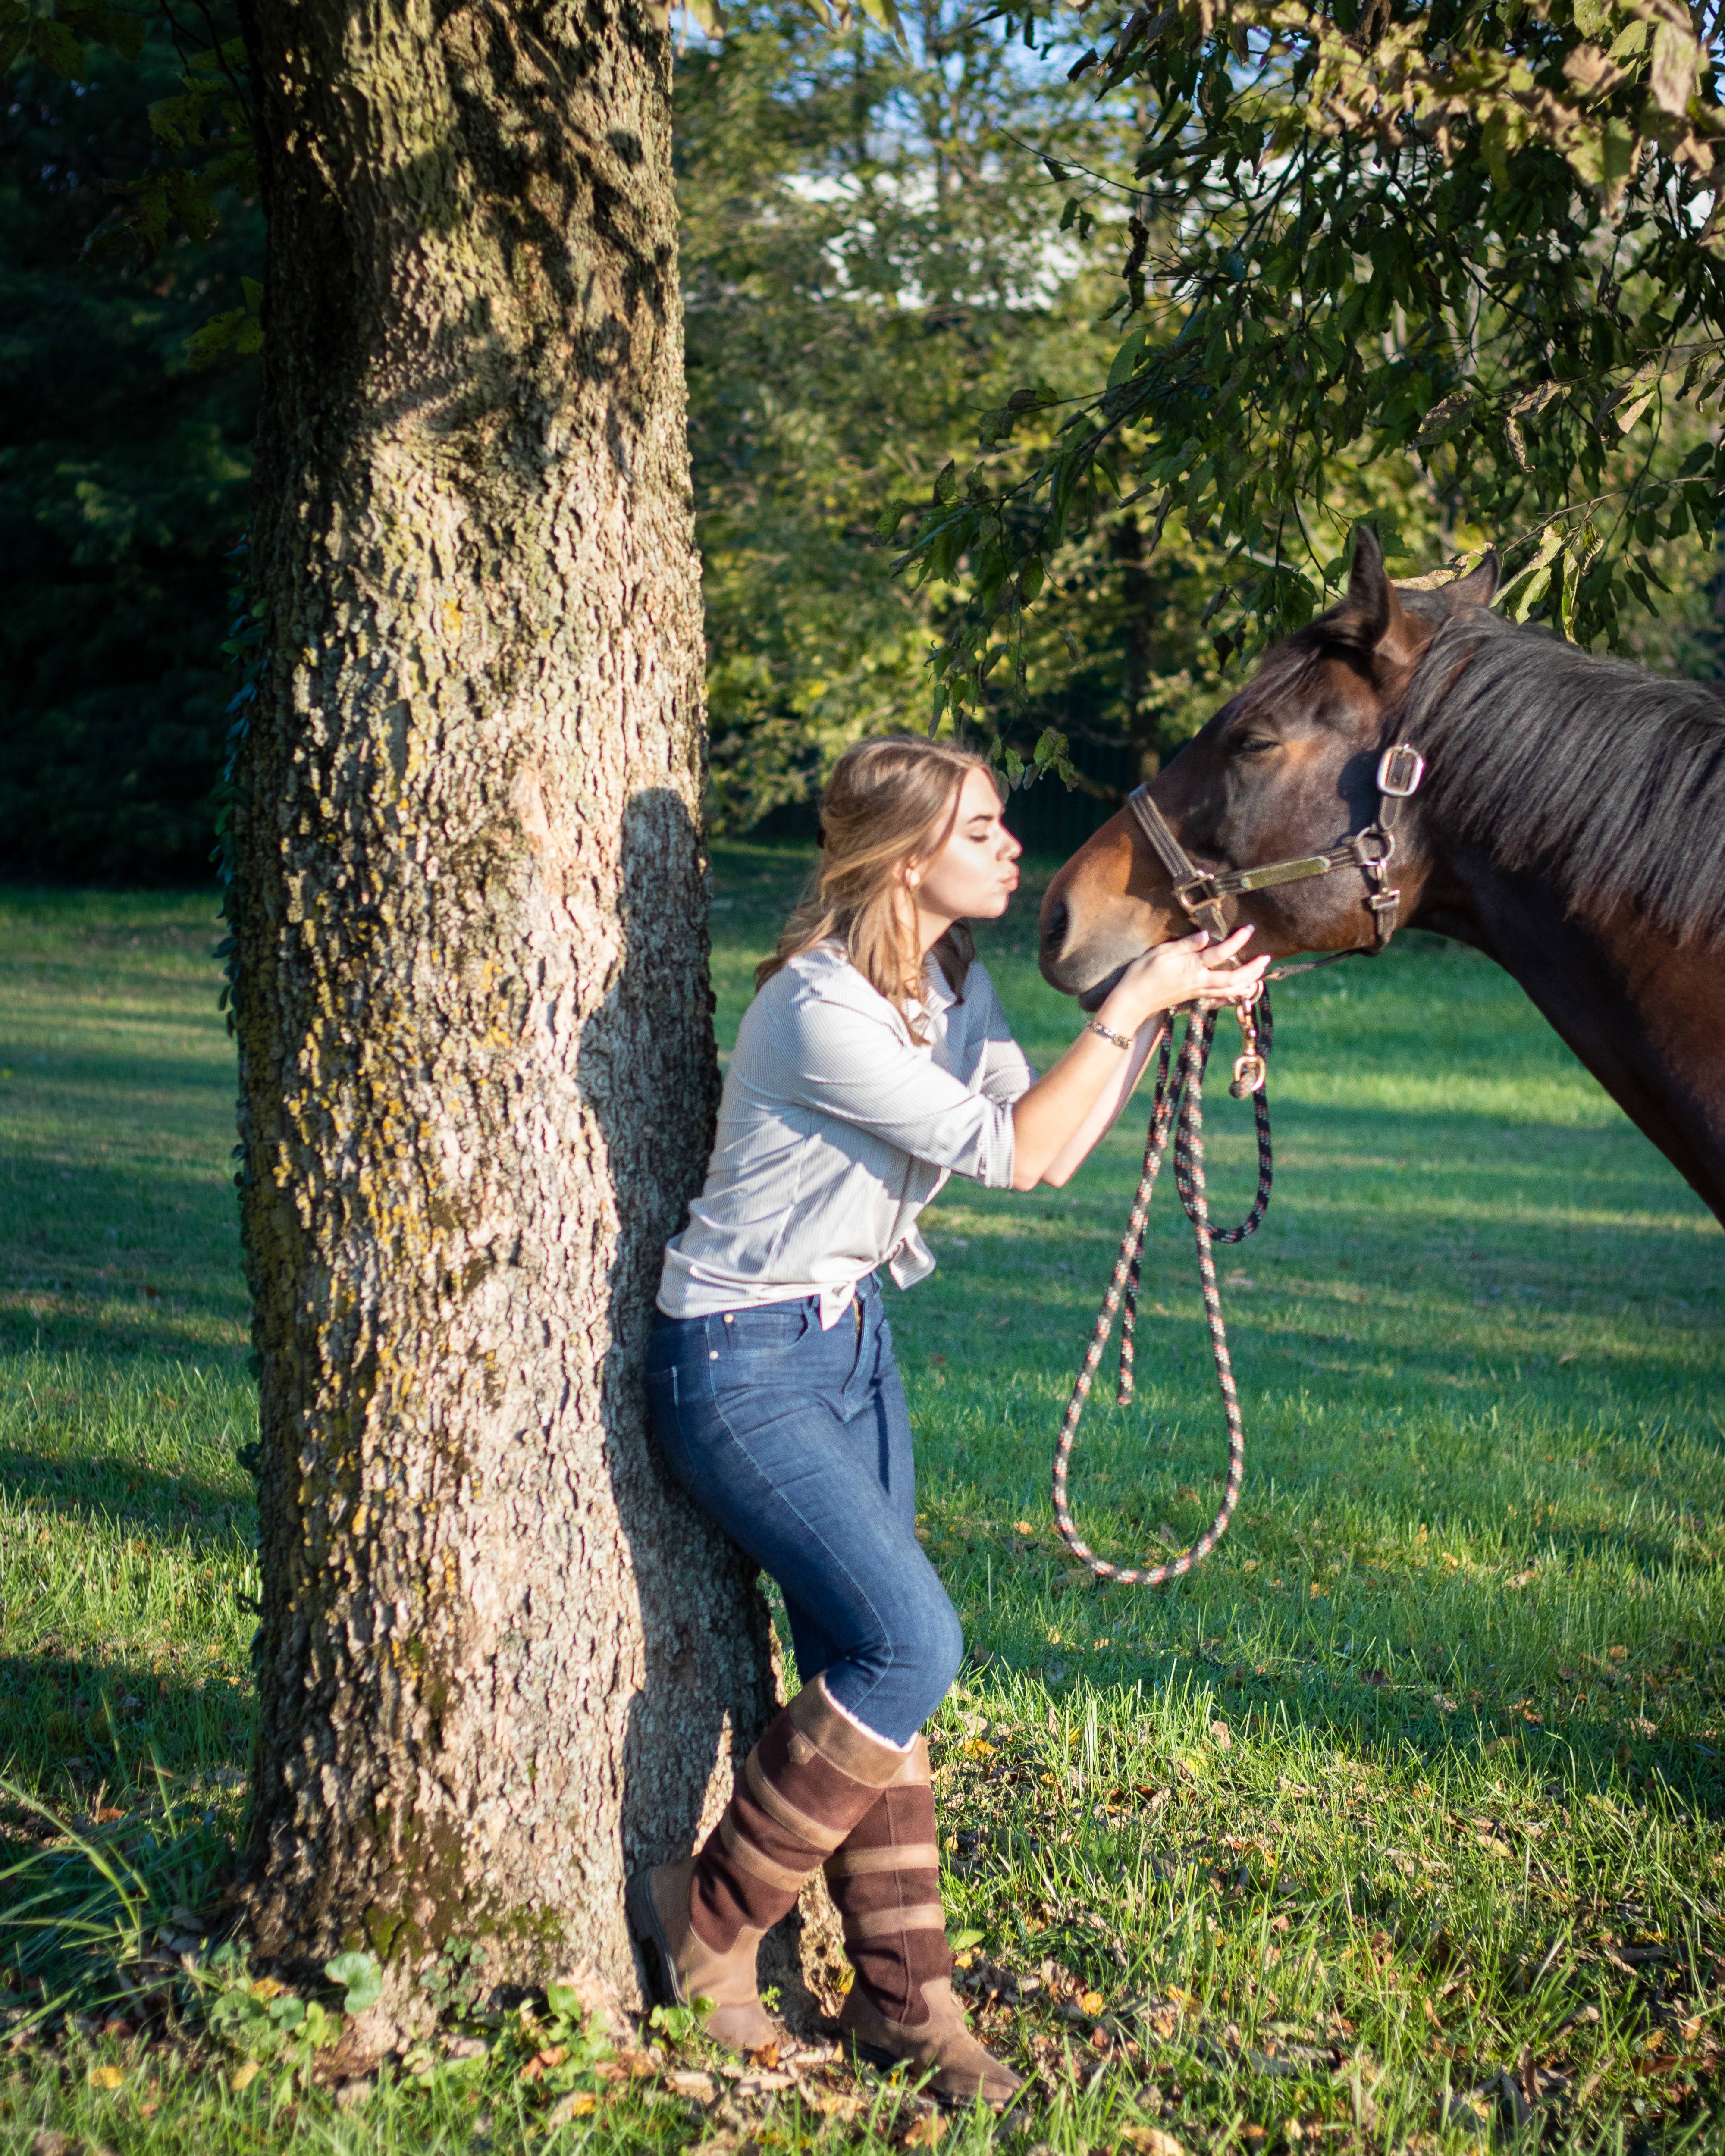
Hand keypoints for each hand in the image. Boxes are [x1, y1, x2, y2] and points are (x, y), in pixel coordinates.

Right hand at [1099, 928, 1268, 1034]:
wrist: (1133, 1002)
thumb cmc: (1142, 974)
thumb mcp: (1161, 953)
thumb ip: (1186, 944)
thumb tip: (1207, 935)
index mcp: (1192, 968)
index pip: (1220, 953)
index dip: (1237, 941)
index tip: (1249, 929)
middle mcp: (1199, 982)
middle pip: (1233, 977)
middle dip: (1252, 968)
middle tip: (1266, 957)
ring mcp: (1198, 991)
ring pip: (1230, 989)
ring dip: (1248, 980)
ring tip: (1260, 971)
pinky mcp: (1195, 996)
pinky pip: (1221, 995)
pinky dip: (1236, 992)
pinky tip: (1244, 989)